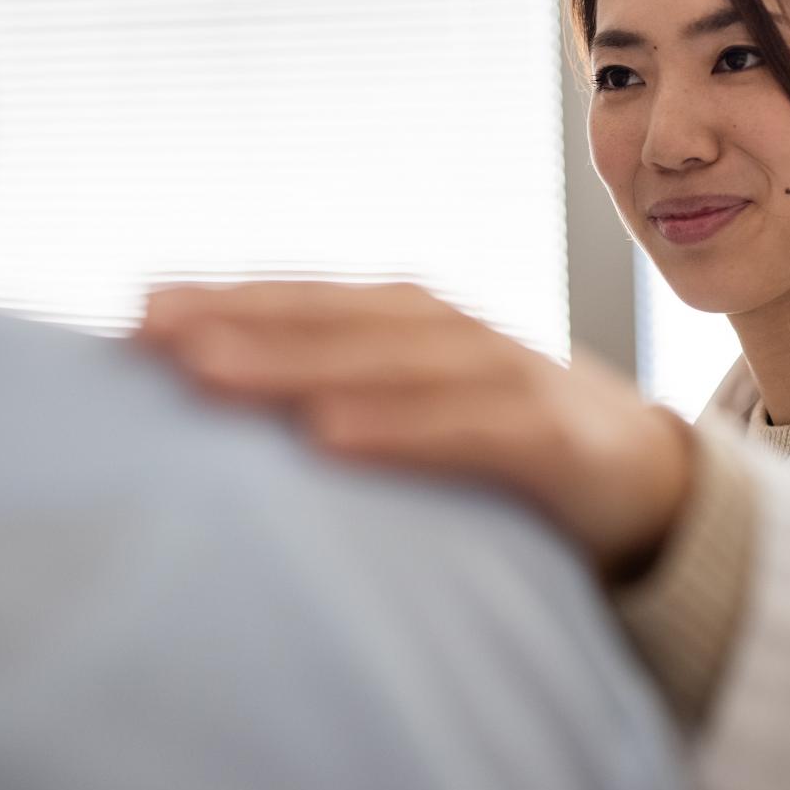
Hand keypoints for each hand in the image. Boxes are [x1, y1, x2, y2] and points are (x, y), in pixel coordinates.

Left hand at [134, 281, 695, 578]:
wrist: (657, 489)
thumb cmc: (510, 454)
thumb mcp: (424, 418)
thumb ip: (344, 406)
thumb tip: (216, 417)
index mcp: (415, 325)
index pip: (309, 301)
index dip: (226, 299)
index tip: (133, 316)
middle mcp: (455, 334)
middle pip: (336, 319)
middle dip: (239, 320)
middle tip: (147, 336)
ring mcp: (509, 377)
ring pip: (392, 359)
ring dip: (296, 363)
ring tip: (207, 376)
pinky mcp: (556, 440)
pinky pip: (471, 430)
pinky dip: (401, 428)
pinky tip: (329, 440)